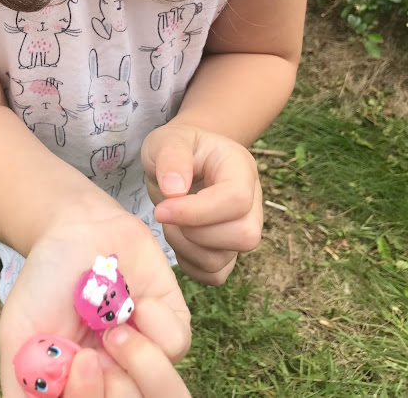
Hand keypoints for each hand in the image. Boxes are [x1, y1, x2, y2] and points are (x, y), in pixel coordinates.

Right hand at [0, 207, 190, 395]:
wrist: (74, 226)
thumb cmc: (43, 279)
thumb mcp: (18, 333)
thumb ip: (21, 386)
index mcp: (80, 384)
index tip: (82, 361)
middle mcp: (116, 374)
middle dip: (117, 389)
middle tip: (96, 351)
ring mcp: (146, 350)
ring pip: (163, 389)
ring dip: (139, 359)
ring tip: (115, 328)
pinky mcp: (171, 322)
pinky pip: (176, 344)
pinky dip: (155, 322)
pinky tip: (135, 301)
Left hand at [141, 122, 262, 284]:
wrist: (180, 160)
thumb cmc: (175, 147)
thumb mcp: (167, 140)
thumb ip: (171, 157)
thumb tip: (175, 190)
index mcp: (240, 168)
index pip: (236, 200)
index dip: (197, 212)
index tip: (161, 209)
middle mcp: (252, 201)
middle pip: (244, 235)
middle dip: (196, 233)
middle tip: (167, 216)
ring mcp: (243, 227)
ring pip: (227, 259)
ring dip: (189, 249)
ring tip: (170, 224)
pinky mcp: (228, 250)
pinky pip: (216, 274)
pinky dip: (191, 265)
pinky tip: (178, 240)